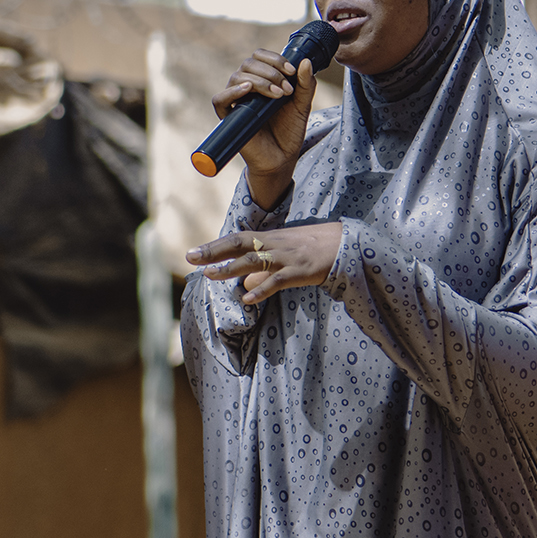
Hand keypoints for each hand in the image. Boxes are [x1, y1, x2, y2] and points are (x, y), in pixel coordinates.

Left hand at [188, 222, 343, 306]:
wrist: (345, 244)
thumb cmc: (314, 247)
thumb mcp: (285, 252)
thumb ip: (263, 266)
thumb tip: (244, 284)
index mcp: (269, 238)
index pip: (237, 239)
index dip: (214, 246)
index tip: (193, 253)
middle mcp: (274, 244)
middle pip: (239, 245)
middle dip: (214, 251)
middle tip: (191, 258)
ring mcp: (285, 257)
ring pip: (254, 261)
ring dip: (230, 268)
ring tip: (210, 276)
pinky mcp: (298, 271)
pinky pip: (277, 281)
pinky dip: (261, 289)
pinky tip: (247, 299)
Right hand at [211, 49, 319, 207]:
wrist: (282, 158)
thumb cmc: (289, 131)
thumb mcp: (302, 105)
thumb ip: (306, 84)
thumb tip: (306, 61)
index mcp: (261, 80)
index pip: (259, 56)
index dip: (274, 58)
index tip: (292, 70)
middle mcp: (246, 87)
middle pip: (248, 63)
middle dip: (271, 72)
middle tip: (287, 89)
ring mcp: (236, 101)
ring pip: (237, 77)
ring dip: (260, 81)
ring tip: (278, 95)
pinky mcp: (229, 117)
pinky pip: (219, 99)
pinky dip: (231, 91)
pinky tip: (247, 89)